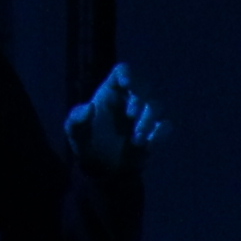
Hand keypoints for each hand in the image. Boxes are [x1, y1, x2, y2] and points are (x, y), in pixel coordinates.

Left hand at [67, 62, 160, 176]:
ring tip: (136, 139)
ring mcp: (144, 116)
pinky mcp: (155, 132)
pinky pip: (166, 126)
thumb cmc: (87, 143)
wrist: (102, 169)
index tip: (126, 84)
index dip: (126, 73)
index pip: (122, 71)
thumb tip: (89, 107)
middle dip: (140, 99)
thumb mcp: (74, 132)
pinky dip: (160, 134)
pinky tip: (148, 145)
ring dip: (149, 120)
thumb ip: (76, 119)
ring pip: (157, 106)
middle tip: (131, 115)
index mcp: (111, 92)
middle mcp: (130, 99)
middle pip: (145, 86)